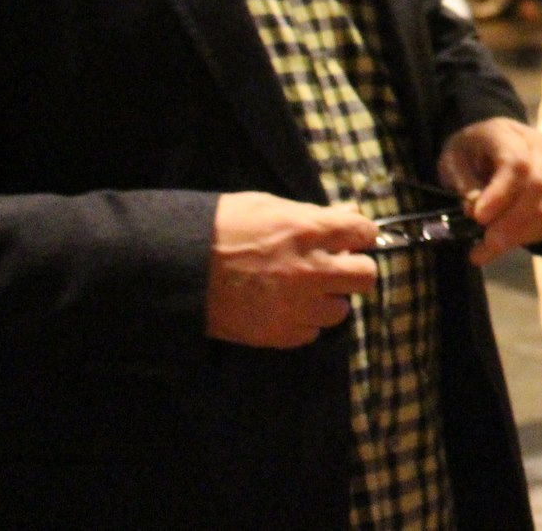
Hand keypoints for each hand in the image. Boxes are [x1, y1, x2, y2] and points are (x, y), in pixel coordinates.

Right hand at [205, 192, 377, 348]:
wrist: (175, 268)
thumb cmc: (220, 228)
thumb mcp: (269, 206)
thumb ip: (314, 214)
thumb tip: (349, 214)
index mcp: (310, 231)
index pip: (365, 233)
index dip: (361, 235)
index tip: (352, 239)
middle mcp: (311, 270)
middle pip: (366, 277)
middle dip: (354, 270)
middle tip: (335, 268)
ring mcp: (296, 306)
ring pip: (341, 310)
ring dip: (328, 300)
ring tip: (304, 291)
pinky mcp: (278, 334)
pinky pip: (311, 333)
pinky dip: (302, 323)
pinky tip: (284, 309)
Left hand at [438, 117, 541, 265]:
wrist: (490, 144)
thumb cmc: (469, 153)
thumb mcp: (452, 161)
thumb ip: (462, 183)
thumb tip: (475, 210)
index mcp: (509, 133)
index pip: (517, 163)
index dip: (500, 194)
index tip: (478, 218)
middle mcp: (541, 148)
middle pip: (539, 187)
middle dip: (510, 223)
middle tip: (482, 245)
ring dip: (517, 236)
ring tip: (487, 248)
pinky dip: (527, 237)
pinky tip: (505, 241)